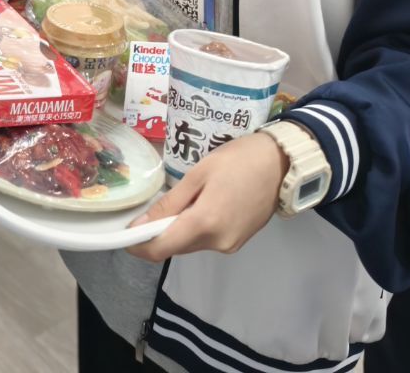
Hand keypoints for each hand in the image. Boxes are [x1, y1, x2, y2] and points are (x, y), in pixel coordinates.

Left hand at [127, 131, 287, 260]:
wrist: (283, 164)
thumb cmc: (238, 160)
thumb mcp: (198, 174)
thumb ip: (169, 204)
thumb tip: (139, 225)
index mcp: (205, 224)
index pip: (161, 249)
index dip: (138, 246)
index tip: (126, 233)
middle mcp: (218, 243)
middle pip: (175, 247)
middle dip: (159, 233)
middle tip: (155, 206)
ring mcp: (230, 245)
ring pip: (191, 244)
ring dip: (179, 229)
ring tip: (184, 198)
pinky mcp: (239, 242)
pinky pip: (207, 240)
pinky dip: (196, 228)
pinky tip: (201, 205)